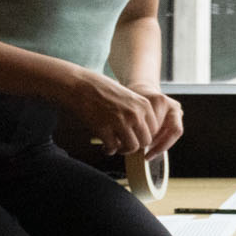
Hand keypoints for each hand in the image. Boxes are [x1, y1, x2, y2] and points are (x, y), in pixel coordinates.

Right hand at [65, 69, 184, 156]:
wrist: (81, 85)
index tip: (135, 138)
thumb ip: (137, 112)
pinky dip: (109, 150)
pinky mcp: (104, 129)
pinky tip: (105, 147)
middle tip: (125, 145)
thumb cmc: (103, 90)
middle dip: (135, 145)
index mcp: (143, 105)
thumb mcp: (129, 97)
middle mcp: (135, 114)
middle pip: (145, 141)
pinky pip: (113, 148)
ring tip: (115, 146)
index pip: (154, 130)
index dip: (144, 136)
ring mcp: (120, 122)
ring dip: (123, 150)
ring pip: (132, 147)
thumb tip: (141, 132)